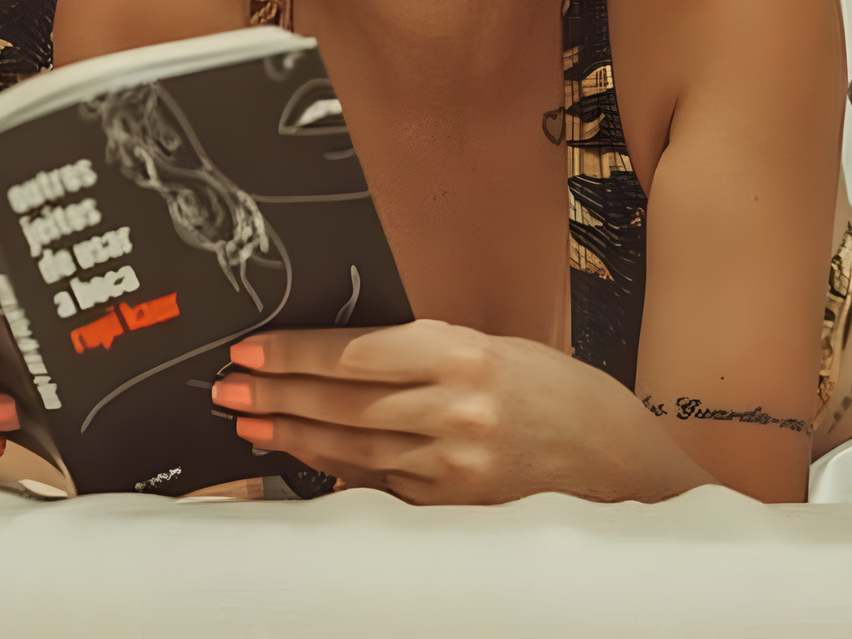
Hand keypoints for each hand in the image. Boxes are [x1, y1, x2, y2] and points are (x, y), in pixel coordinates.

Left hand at [211, 319, 710, 504]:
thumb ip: (422, 351)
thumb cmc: (558, 392)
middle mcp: (456, 410)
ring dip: (292, 436)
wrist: (628, 466)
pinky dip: (339, 473)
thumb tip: (341, 354)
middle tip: (226, 389)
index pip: (354, 352)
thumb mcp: (492, 347)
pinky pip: (384, 487)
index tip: (249, 350)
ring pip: (352, 448)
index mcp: (462, 354)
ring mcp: (456, 465)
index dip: (293, 352)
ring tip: (248, 424)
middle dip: (277, 394)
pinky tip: (304, 461)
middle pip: (343, 403)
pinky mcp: (458, 507)